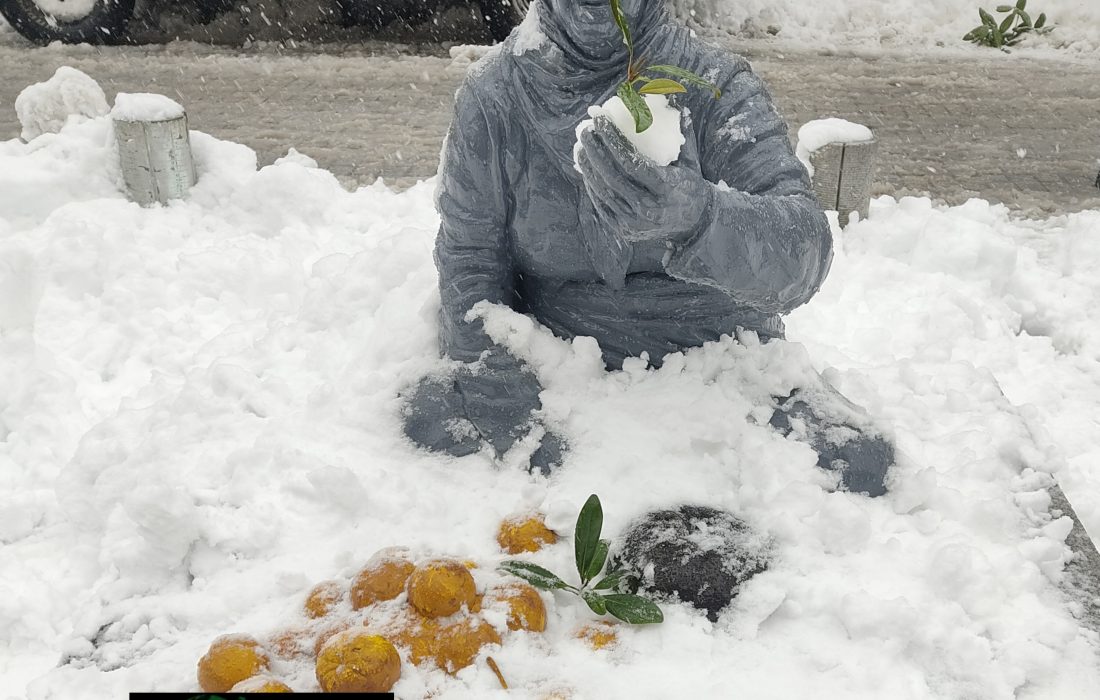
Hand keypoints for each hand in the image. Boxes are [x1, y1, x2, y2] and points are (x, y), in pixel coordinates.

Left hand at [576, 113, 713, 243]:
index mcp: (666, 188)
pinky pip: (602, 204)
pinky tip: (586, 168)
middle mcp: (648, 208)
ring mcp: (634, 222)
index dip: (612, 140)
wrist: (694, 224)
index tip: (601, 121)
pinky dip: (592, 185)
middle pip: (613, 175)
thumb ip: (683, 132)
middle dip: (596, 150)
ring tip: (581, 146)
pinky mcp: (624, 229)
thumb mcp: (691, 160)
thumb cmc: (690, 185)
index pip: (631, 161)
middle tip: (586, 130)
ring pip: (604, 190)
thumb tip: (676, 98)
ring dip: (588, 166)